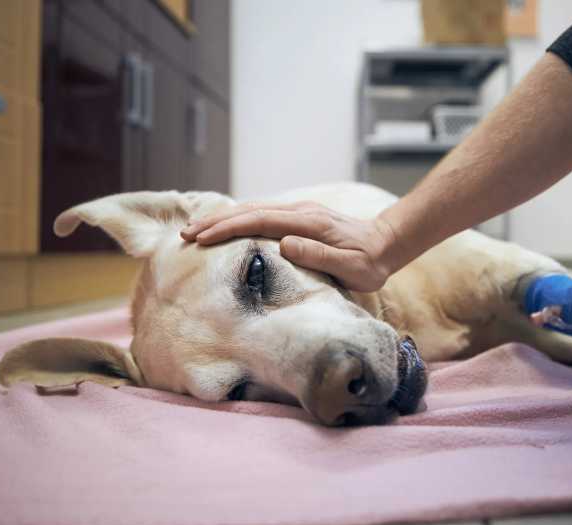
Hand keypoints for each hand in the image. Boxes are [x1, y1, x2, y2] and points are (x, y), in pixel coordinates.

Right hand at [180, 201, 398, 291]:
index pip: (260, 221)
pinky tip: (222, 226)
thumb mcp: (352, 267)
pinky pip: (260, 214)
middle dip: (215, 221)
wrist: (386, 243)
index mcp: (308, 222)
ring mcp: (298, 212)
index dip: (229, 228)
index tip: (203, 238)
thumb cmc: (370, 263)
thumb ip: (320, 255)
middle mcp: (300, 211)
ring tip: (195, 230)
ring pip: (252, 210)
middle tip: (185, 233)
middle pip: (249, 210)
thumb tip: (284, 244)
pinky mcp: (297, 217)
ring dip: (222, 219)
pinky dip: (237, 218)